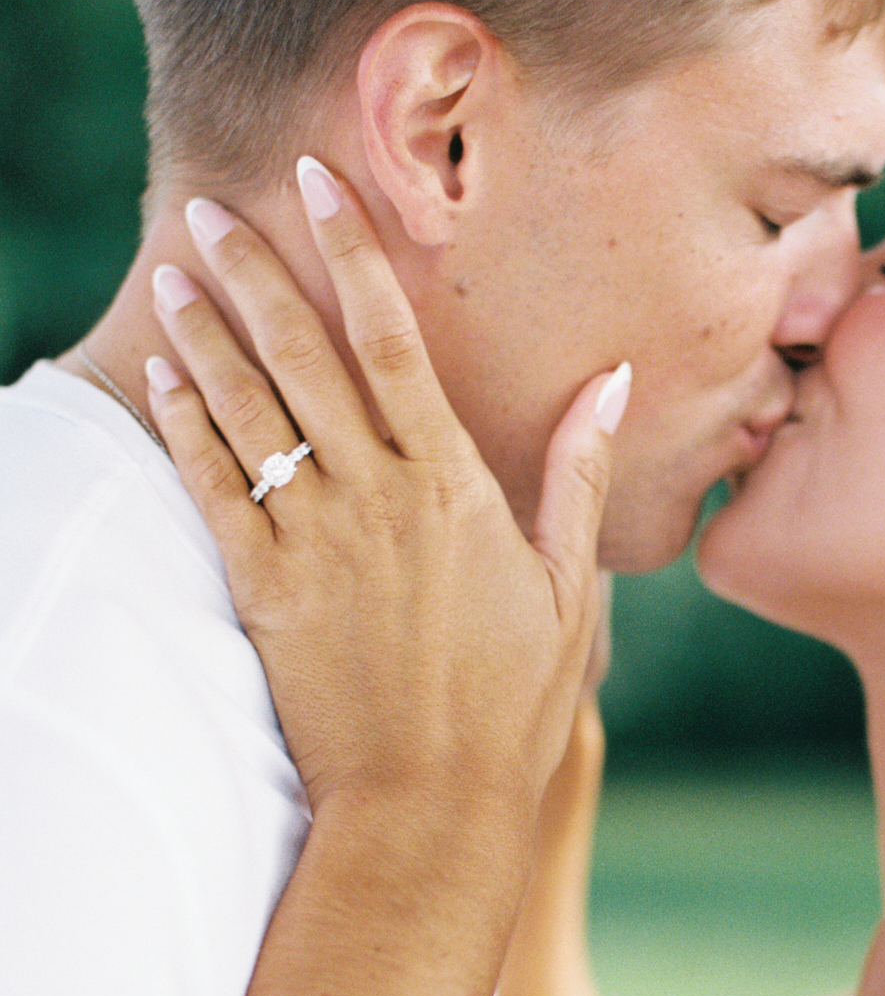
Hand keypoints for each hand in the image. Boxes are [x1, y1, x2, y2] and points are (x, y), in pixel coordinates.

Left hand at [145, 162, 630, 825]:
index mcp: (453, 489)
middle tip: (212, 209)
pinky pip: (215, 492)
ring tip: (175, 272)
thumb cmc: (513, 709)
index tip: (319, 187)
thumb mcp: (570, 591)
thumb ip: (580, 478)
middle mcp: (377, 500)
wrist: (429, 807)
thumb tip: (612, 382)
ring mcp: (315, 545)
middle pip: (303, 360)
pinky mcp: (266, 593)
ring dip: (206, 338)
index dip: (354, 257)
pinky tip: (161, 380)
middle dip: (254, 275)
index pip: (394, 345)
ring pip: (248, 415)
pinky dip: (185, 430)